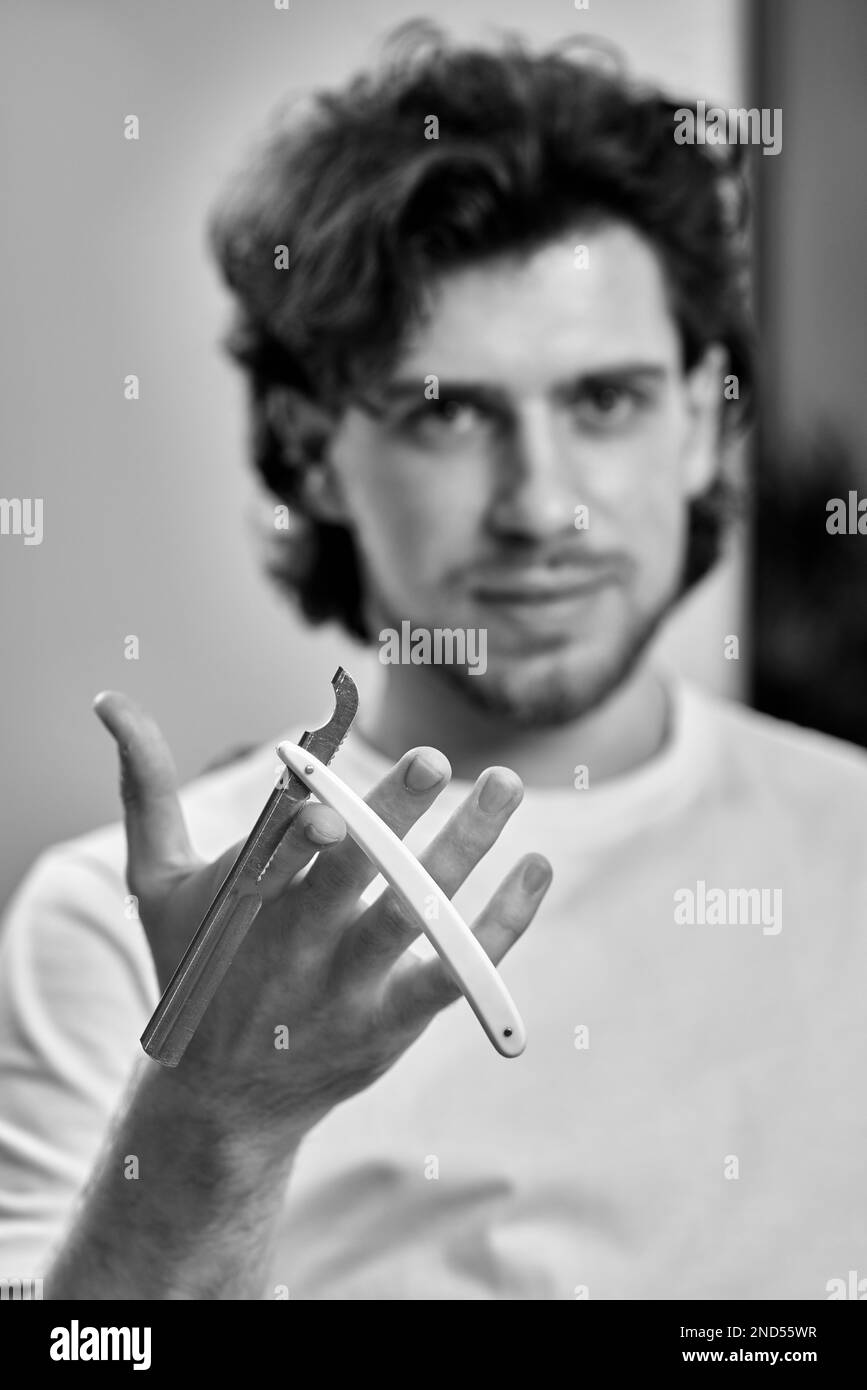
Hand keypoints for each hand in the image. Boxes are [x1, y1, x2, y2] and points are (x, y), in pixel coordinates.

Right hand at [94, 691, 551, 1152]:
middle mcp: (295, 946)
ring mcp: (347, 987)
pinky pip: (453, 973)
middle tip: (433, 761)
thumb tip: (111, 701)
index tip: (322, 799)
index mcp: (240, 905)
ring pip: (411, 915)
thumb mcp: (156, 884)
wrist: (223, 1099)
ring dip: (462, 852)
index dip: (297, 833)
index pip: (272, 856)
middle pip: (349, 880)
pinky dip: (501, 925)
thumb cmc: (196, 966)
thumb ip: (144, 789)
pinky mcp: (391, 1021)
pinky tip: (534, 868)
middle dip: (388, 822)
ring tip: (503, 786)